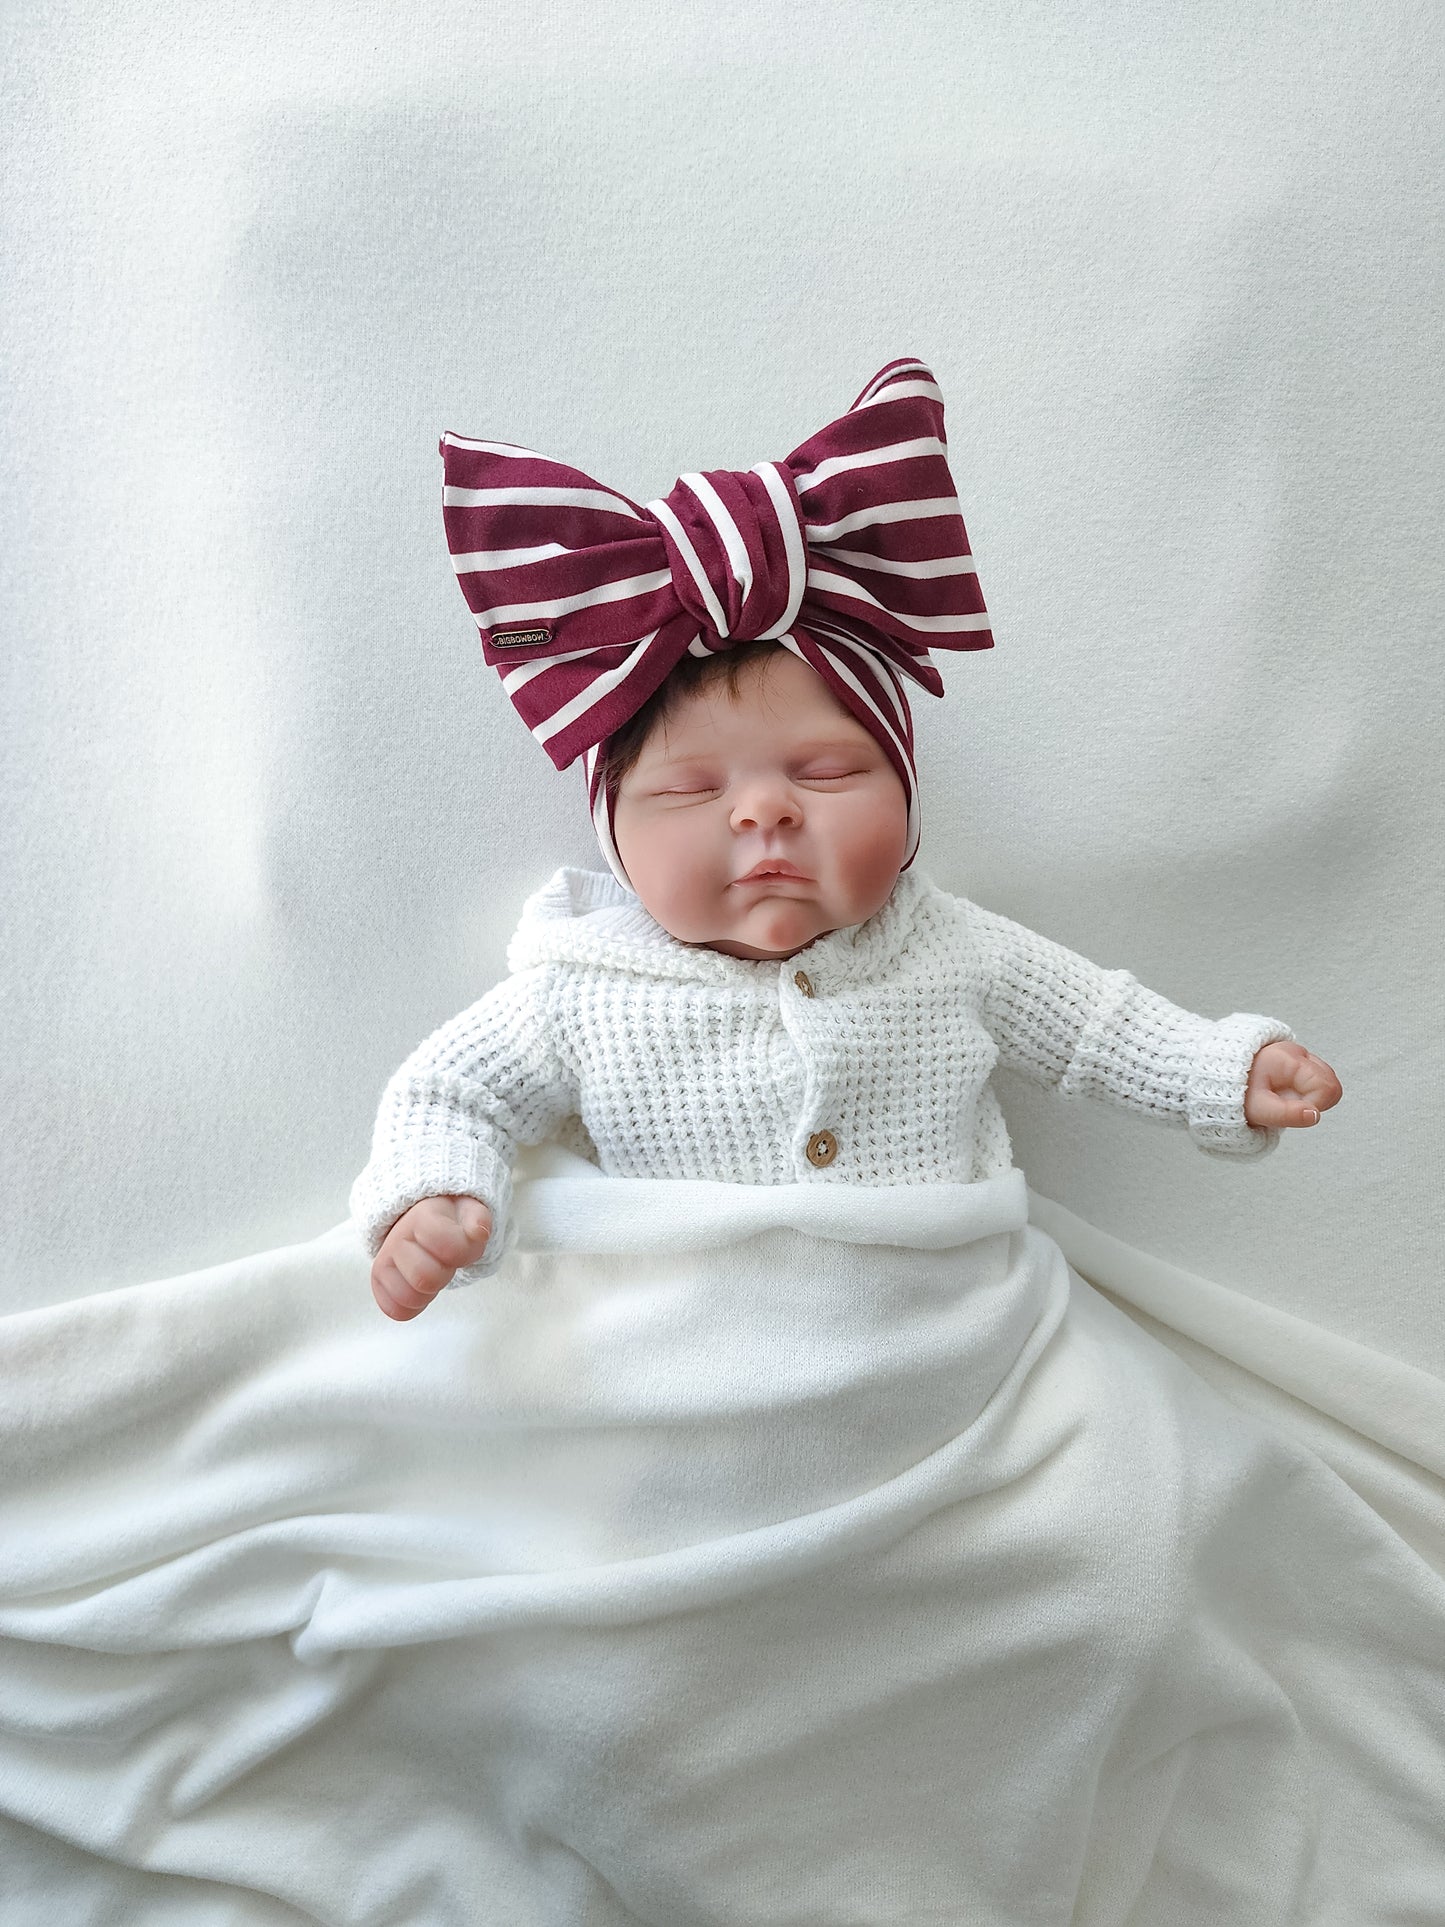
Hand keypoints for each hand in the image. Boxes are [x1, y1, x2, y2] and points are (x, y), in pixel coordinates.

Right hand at [371, 1194, 493, 1320]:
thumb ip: (478, 1220)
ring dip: (428, 1292)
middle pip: (425, 1277)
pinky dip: (414, 1307)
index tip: (461, 1245)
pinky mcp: (378, 1281)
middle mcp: (396, 1238)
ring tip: (432, 1274)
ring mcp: (384, 1260)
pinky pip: (395, 1310)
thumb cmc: (451, 1223)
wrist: (423, 1223)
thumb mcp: (470, 1214)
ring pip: (408, 1298)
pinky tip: (420, 1289)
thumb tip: (478, 1232)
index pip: (442, 1243)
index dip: (461, 1251)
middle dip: (444, 1275)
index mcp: (422, 1217)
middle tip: (445, 1263)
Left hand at [1244, 1041, 1342, 1130]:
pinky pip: (1317, 1081)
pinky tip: (1286, 1094)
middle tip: (1287, 1104)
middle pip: (1331, 1083)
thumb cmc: (1236, 1092)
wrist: (1220, 1078)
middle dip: (1315, 1101)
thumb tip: (1315, 1116)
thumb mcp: (1258, 1108)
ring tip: (1283, 1099)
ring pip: (1327, 1081)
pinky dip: (1306, 1093)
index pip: (1327, 1086)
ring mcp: (1301, 1056)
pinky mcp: (1300, 1063)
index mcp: (1288, 1059)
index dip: (1315, 1105)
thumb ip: (1286, 1114)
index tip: (1291, 1109)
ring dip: (1311, 1097)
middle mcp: (1298, 1052)